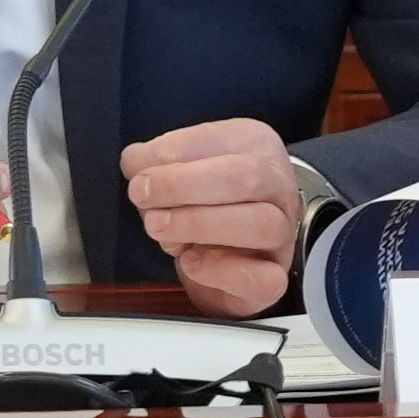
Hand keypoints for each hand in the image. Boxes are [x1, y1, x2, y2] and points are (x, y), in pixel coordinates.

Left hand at [122, 118, 314, 320]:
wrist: (232, 253)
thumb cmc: (204, 203)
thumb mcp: (181, 168)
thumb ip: (157, 161)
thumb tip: (136, 162)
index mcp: (254, 146)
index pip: (222, 140)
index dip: (175, 155)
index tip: (138, 173)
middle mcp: (276, 186)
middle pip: (247, 177)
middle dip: (184, 186)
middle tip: (142, 195)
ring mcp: (282, 233)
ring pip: (262, 224)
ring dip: (200, 224)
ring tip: (158, 228)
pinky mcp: (274, 277)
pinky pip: (264, 278)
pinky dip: (223, 271)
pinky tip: (190, 262)